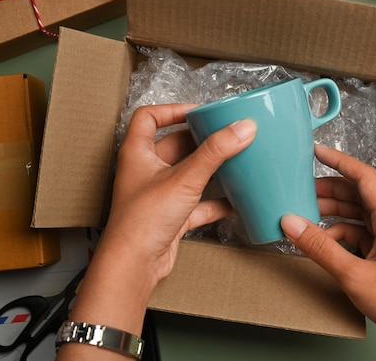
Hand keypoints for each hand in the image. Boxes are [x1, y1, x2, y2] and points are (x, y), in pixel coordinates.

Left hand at [60, 104, 255, 357]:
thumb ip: (215, 152)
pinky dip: (215, 201)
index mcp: (138, 153)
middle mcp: (146, 171)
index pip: (149, 117)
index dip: (172, 110)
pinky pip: (198, 203)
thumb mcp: (184, 178)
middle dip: (202, 140)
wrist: (134, 266)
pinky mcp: (171, 217)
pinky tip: (235, 201)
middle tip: (227, 134)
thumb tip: (242, 128)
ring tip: (235, 160)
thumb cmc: (141, 221)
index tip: (199, 112)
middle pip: (176, 145)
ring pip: (189, 174)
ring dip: (211, 169)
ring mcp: (159, 195)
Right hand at [281, 144, 375, 360]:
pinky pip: (367, 233)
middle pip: (361, 194)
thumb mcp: (353, 273)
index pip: (364, 176)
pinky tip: (327, 243)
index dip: (339, 161)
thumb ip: (320, 246)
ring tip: (309, 216)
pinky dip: (346, 234)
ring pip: (363, 214)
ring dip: (336, 214)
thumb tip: (292, 224)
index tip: (318, 152)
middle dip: (331, 191)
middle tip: (303, 191)